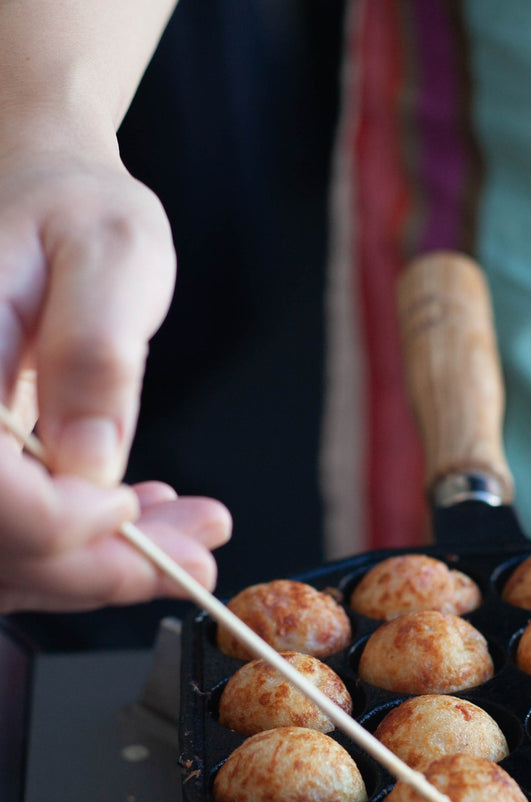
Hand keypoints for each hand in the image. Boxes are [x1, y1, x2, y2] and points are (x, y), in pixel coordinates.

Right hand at [0, 148, 232, 613]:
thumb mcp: (110, 258)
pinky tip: (150, 523)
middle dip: (99, 566)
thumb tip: (90, 464)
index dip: (55, 520)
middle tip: (199, 556)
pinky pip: (25, 524)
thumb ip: (94, 358)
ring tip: (196, 538)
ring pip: (12, 548)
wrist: (53, 193)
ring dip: (104, 565)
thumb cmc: (78, 207)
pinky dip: (90, 542)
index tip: (131, 507)